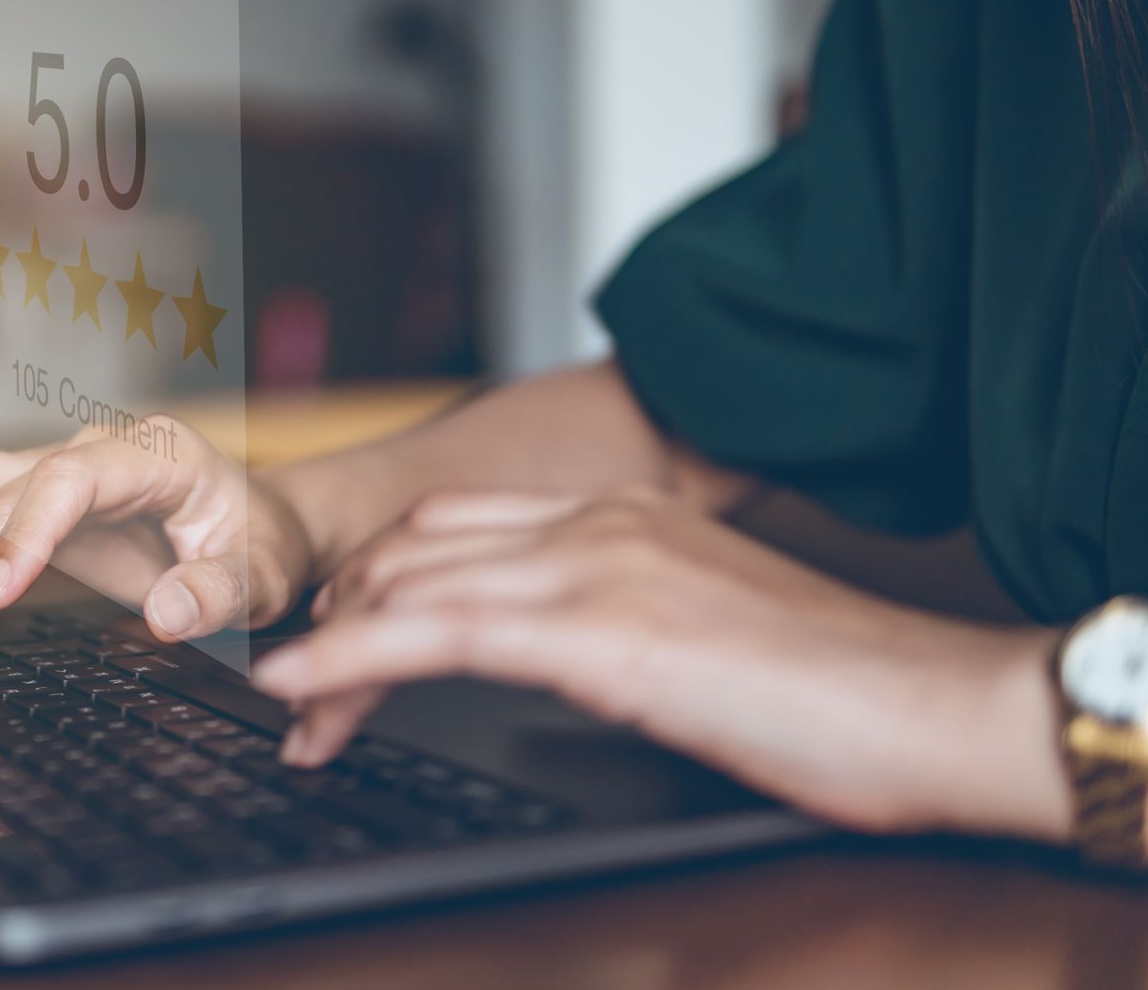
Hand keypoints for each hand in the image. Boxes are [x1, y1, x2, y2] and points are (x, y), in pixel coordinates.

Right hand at [0, 417, 315, 689]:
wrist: (255, 528)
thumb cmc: (258, 548)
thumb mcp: (260, 578)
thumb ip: (218, 593)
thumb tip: (165, 615)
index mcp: (152, 454)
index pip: (68, 479)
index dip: (23, 533)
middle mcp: (88, 450)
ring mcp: (48, 470)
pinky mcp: (23, 501)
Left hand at [256, 486, 1071, 840]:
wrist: (936, 705)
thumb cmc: (841, 691)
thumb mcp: (706, 633)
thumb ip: (625, 622)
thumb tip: (569, 658)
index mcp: (622, 514)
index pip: (458, 527)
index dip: (383, 575)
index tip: (341, 628)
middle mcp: (596, 521)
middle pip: (416, 548)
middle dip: (342, 610)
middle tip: (300, 676)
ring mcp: (595, 565)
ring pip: (411, 585)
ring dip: (329, 645)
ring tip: (283, 694)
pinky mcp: (598, 629)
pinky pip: (437, 634)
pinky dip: (351, 659)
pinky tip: (303, 689)